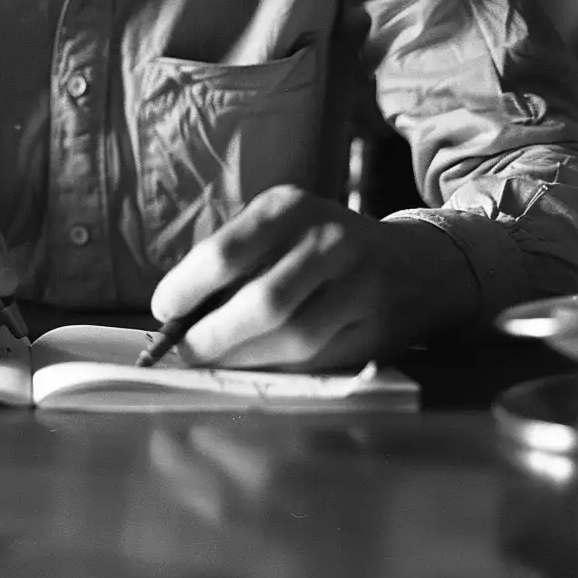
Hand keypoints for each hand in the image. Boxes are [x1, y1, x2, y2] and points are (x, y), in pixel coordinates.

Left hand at [149, 187, 475, 369]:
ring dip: (245, 359)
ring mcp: (361, 287)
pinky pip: (320, 360)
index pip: (227, 252)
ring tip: (218, 362)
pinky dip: (280, 369)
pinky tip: (260, 366)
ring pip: (294, 338)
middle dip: (214, 336)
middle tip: (187, 352)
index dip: (187, 288)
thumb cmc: (323, 248)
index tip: (163, 312)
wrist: (415, 263)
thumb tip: (177, 314)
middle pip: (263, 303)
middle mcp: (331, 241)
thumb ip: (235, 259)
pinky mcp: (379, 329)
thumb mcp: (282, 227)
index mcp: (292, 207)